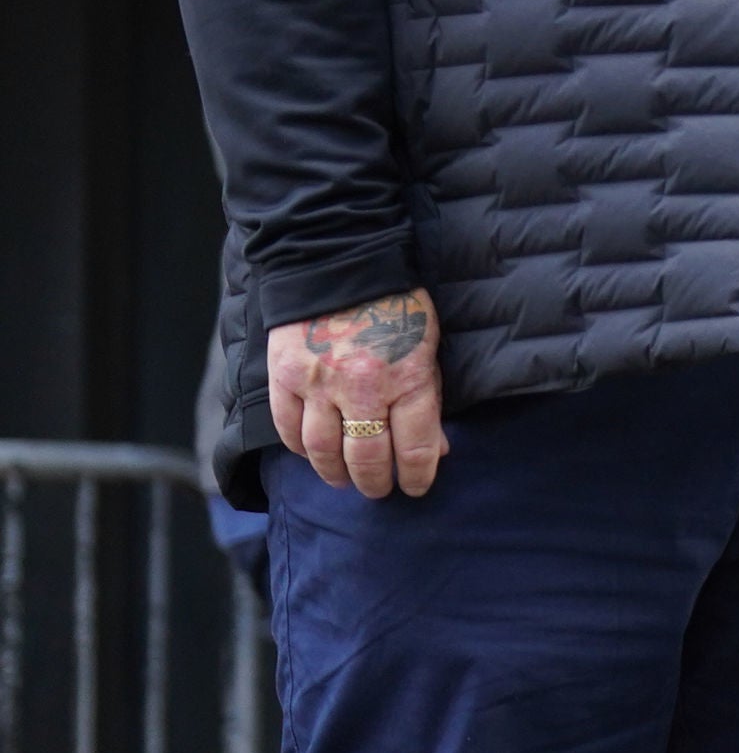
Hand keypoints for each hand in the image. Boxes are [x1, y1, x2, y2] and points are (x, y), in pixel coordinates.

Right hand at [267, 289, 448, 499]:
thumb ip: (430, 398)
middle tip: (378, 491)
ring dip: (335, 474)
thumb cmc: (395, 304)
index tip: (417, 487)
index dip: (418, 475)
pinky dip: (300, 449)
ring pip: (324, 451)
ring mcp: (320, 384)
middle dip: (375, 483)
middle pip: (367, 457)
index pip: (415, 446)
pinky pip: (289, 429)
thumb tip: (437, 448)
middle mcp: (363, 387)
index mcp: (408, 377)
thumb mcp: (428, 346)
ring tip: (344, 481)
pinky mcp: (286, 376)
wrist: (342, 261)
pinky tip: (311, 455)